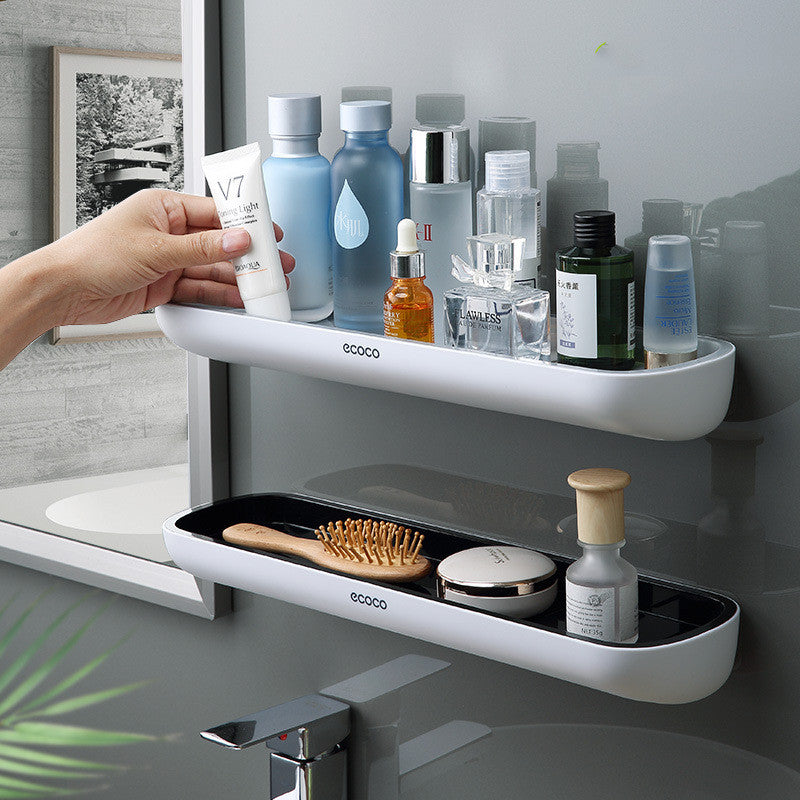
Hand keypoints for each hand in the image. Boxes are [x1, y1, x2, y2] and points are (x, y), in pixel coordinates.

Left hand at [48, 188, 293, 325]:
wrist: (64, 290)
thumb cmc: (93, 255)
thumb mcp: (155, 249)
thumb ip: (201, 248)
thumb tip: (237, 240)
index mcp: (164, 208)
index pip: (215, 212)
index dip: (245, 223)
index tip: (269, 233)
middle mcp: (168, 232)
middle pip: (218, 243)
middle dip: (248, 255)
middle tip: (276, 263)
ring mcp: (168, 260)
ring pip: (212, 268)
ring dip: (238, 277)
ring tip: (265, 285)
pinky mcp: (165, 285)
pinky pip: (200, 288)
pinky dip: (219, 294)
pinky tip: (239, 297)